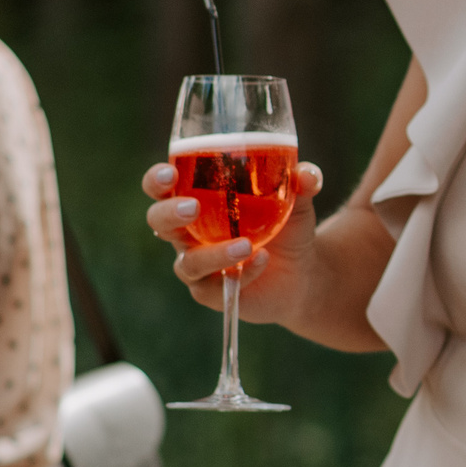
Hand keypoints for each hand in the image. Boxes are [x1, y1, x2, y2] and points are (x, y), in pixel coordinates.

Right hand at [141, 158, 327, 326]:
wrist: (304, 272)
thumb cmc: (288, 226)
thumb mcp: (299, 201)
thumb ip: (303, 182)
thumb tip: (308, 175)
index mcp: (197, 199)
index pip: (162, 186)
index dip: (157, 180)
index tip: (170, 173)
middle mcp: (188, 232)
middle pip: (158, 221)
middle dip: (169, 213)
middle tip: (193, 207)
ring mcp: (197, 264)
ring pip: (187, 262)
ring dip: (214, 253)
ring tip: (247, 245)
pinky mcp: (211, 292)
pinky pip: (214, 286)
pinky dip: (242, 273)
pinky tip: (262, 261)